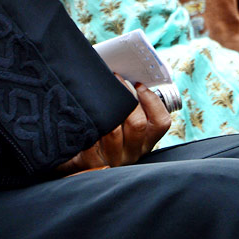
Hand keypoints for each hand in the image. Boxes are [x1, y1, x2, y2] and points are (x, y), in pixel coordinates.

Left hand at [56, 79, 170, 174]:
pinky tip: (85, 113)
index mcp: (144, 142)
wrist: (77, 160)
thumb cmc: (102, 134)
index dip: (152, 101)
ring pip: (114, 131)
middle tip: (115, 79)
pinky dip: (89, 124)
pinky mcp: (93, 164)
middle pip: (137, 124)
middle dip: (126, 97)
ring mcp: (113, 160)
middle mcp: (132, 153)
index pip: (161, 122)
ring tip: (98, 91)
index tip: (139, 84)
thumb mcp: (123, 125)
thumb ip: (131, 106)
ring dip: (106, 109)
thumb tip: (127, 75)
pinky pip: (92, 140)